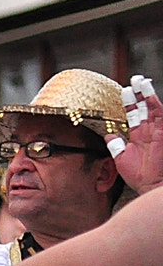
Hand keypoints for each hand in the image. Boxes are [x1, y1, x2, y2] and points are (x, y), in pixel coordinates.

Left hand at [114, 75, 162, 195]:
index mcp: (138, 136)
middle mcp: (148, 130)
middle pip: (143, 107)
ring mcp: (157, 130)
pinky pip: (159, 114)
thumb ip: (115, 145)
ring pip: (152, 107)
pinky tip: (149, 94)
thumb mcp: (121, 159)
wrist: (151, 185)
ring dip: (146, 94)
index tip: (124, 92)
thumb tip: (108, 135)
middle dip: (138, 93)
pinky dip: (154, 103)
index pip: (133, 115)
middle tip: (134, 80)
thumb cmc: (139, 176)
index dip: (129, 103)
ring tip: (141, 81)